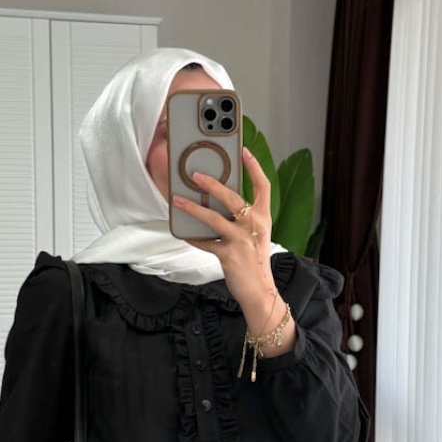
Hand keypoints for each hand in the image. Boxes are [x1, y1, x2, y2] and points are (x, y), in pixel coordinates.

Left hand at [172, 146, 274, 305]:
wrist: (259, 290)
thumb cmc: (255, 260)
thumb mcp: (256, 234)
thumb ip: (243, 218)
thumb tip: (218, 201)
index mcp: (263, 217)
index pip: (263, 186)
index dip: (255, 167)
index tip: (245, 151)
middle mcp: (253, 225)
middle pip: (233, 197)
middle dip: (213, 184)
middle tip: (196, 174)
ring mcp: (241, 240)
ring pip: (213, 218)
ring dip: (193, 208)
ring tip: (178, 199)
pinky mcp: (228, 254)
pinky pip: (205, 242)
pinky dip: (192, 237)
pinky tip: (182, 232)